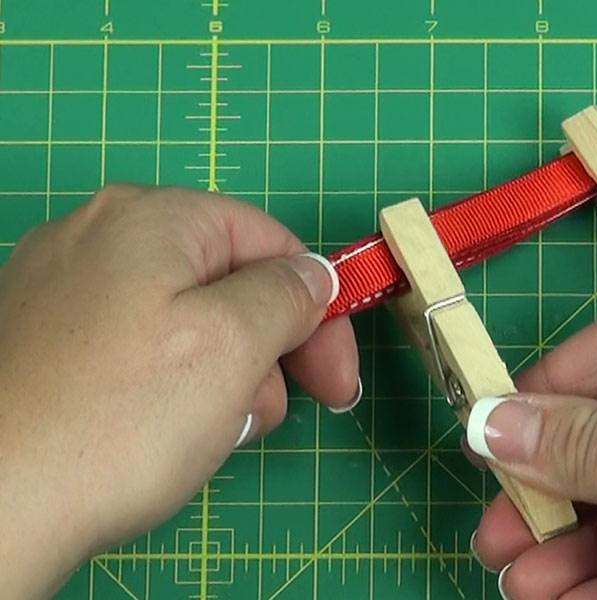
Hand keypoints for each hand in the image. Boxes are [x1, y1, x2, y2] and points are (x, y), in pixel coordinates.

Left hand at [0, 185, 359, 598]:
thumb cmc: (115, 419)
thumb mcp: (234, 343)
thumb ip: (289, 293)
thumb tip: (312, 276)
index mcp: (152, 217)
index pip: (271, 243)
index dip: (319, 309)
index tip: (336, 377)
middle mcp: (100, 236)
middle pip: (228, 281)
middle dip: (266, 349)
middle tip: (270, 413)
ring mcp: (62, 288)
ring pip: (185, 321)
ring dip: (220, 377)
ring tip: (205, 434)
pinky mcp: (42, 342)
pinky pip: (136, 350)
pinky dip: (166, 387)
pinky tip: (159, 434)